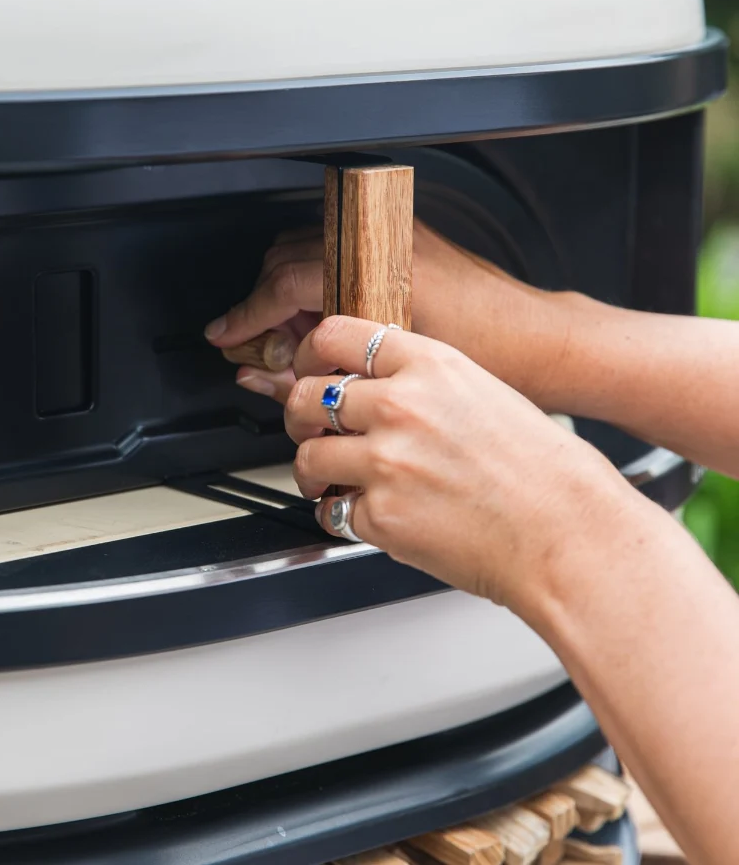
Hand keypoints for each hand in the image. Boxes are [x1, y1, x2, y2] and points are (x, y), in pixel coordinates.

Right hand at [205, 223, 575, 410]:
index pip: (288, 281)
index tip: (227, 334)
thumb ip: (313, 374)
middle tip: (267, 353)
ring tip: (303, 344)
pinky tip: (334, 322)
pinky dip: (323, 280)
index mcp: (380, 266)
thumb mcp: (387, 378)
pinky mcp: (407, 234)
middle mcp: (385, 237)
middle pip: (289, 259)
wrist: (544, 343)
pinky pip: (341, 247)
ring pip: (311, 249)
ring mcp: (396, 230)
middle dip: (269, 306)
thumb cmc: (487, 361)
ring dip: (294, 293)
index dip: (248, 314)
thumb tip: (260, 376)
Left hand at [285, 316, 638, 618]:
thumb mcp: (486, 392)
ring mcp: (387, 462)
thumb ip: (424, 382)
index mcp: (431, 365)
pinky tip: (365, 514)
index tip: (312, 369)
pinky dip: (341, 517)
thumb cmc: (545, 471)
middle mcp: (401, 406)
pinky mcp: (382, 516)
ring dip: (314, 471)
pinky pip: (331, 513)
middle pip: (306, 395)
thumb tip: (377, 388)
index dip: (313, 354)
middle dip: (300, 416)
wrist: (569, 534)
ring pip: (308, 457)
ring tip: (334, 479)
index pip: (335, 334)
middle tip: (311, 429)